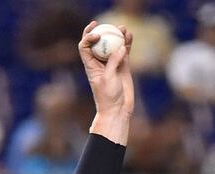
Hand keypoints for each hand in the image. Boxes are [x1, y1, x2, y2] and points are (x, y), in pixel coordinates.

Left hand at [78, 21, 133, 144]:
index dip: (87, 38)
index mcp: (90, 65)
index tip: (96, 34)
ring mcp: (112, 63)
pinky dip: (127, 43)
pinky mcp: (123, 66)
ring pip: (112, 45)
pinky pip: (125, 51)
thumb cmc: (108, 96)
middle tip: (104, 23)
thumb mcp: (108, 78)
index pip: (84, 47)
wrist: (117, 109)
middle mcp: (99, 62)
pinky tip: (130, 36)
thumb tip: (121, 47)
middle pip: (97, 43)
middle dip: (100, 31)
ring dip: (116, 35)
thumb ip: (113, 62)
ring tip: (122, 28)